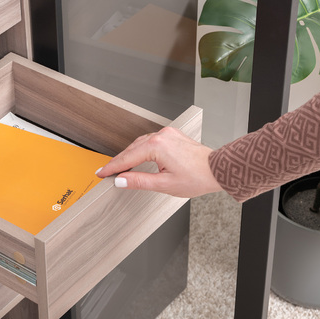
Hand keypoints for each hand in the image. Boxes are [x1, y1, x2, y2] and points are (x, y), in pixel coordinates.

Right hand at [96, 127, 222, 197]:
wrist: (218, 169)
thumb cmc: (197, 177)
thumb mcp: (164, 184)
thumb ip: (139, 181)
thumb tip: (120, 180)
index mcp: (157, 146)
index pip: (127, 158)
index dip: (112, 167)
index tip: (101, 174)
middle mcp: (161, 136)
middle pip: (131, 149)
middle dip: (118, 161)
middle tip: (106, 172)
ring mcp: (167, 134)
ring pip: (140, 144)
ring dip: (129, 155)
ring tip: (119, 167)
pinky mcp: (172, 135)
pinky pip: (149, 140)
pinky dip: (140, 149)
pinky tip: (137, 156)